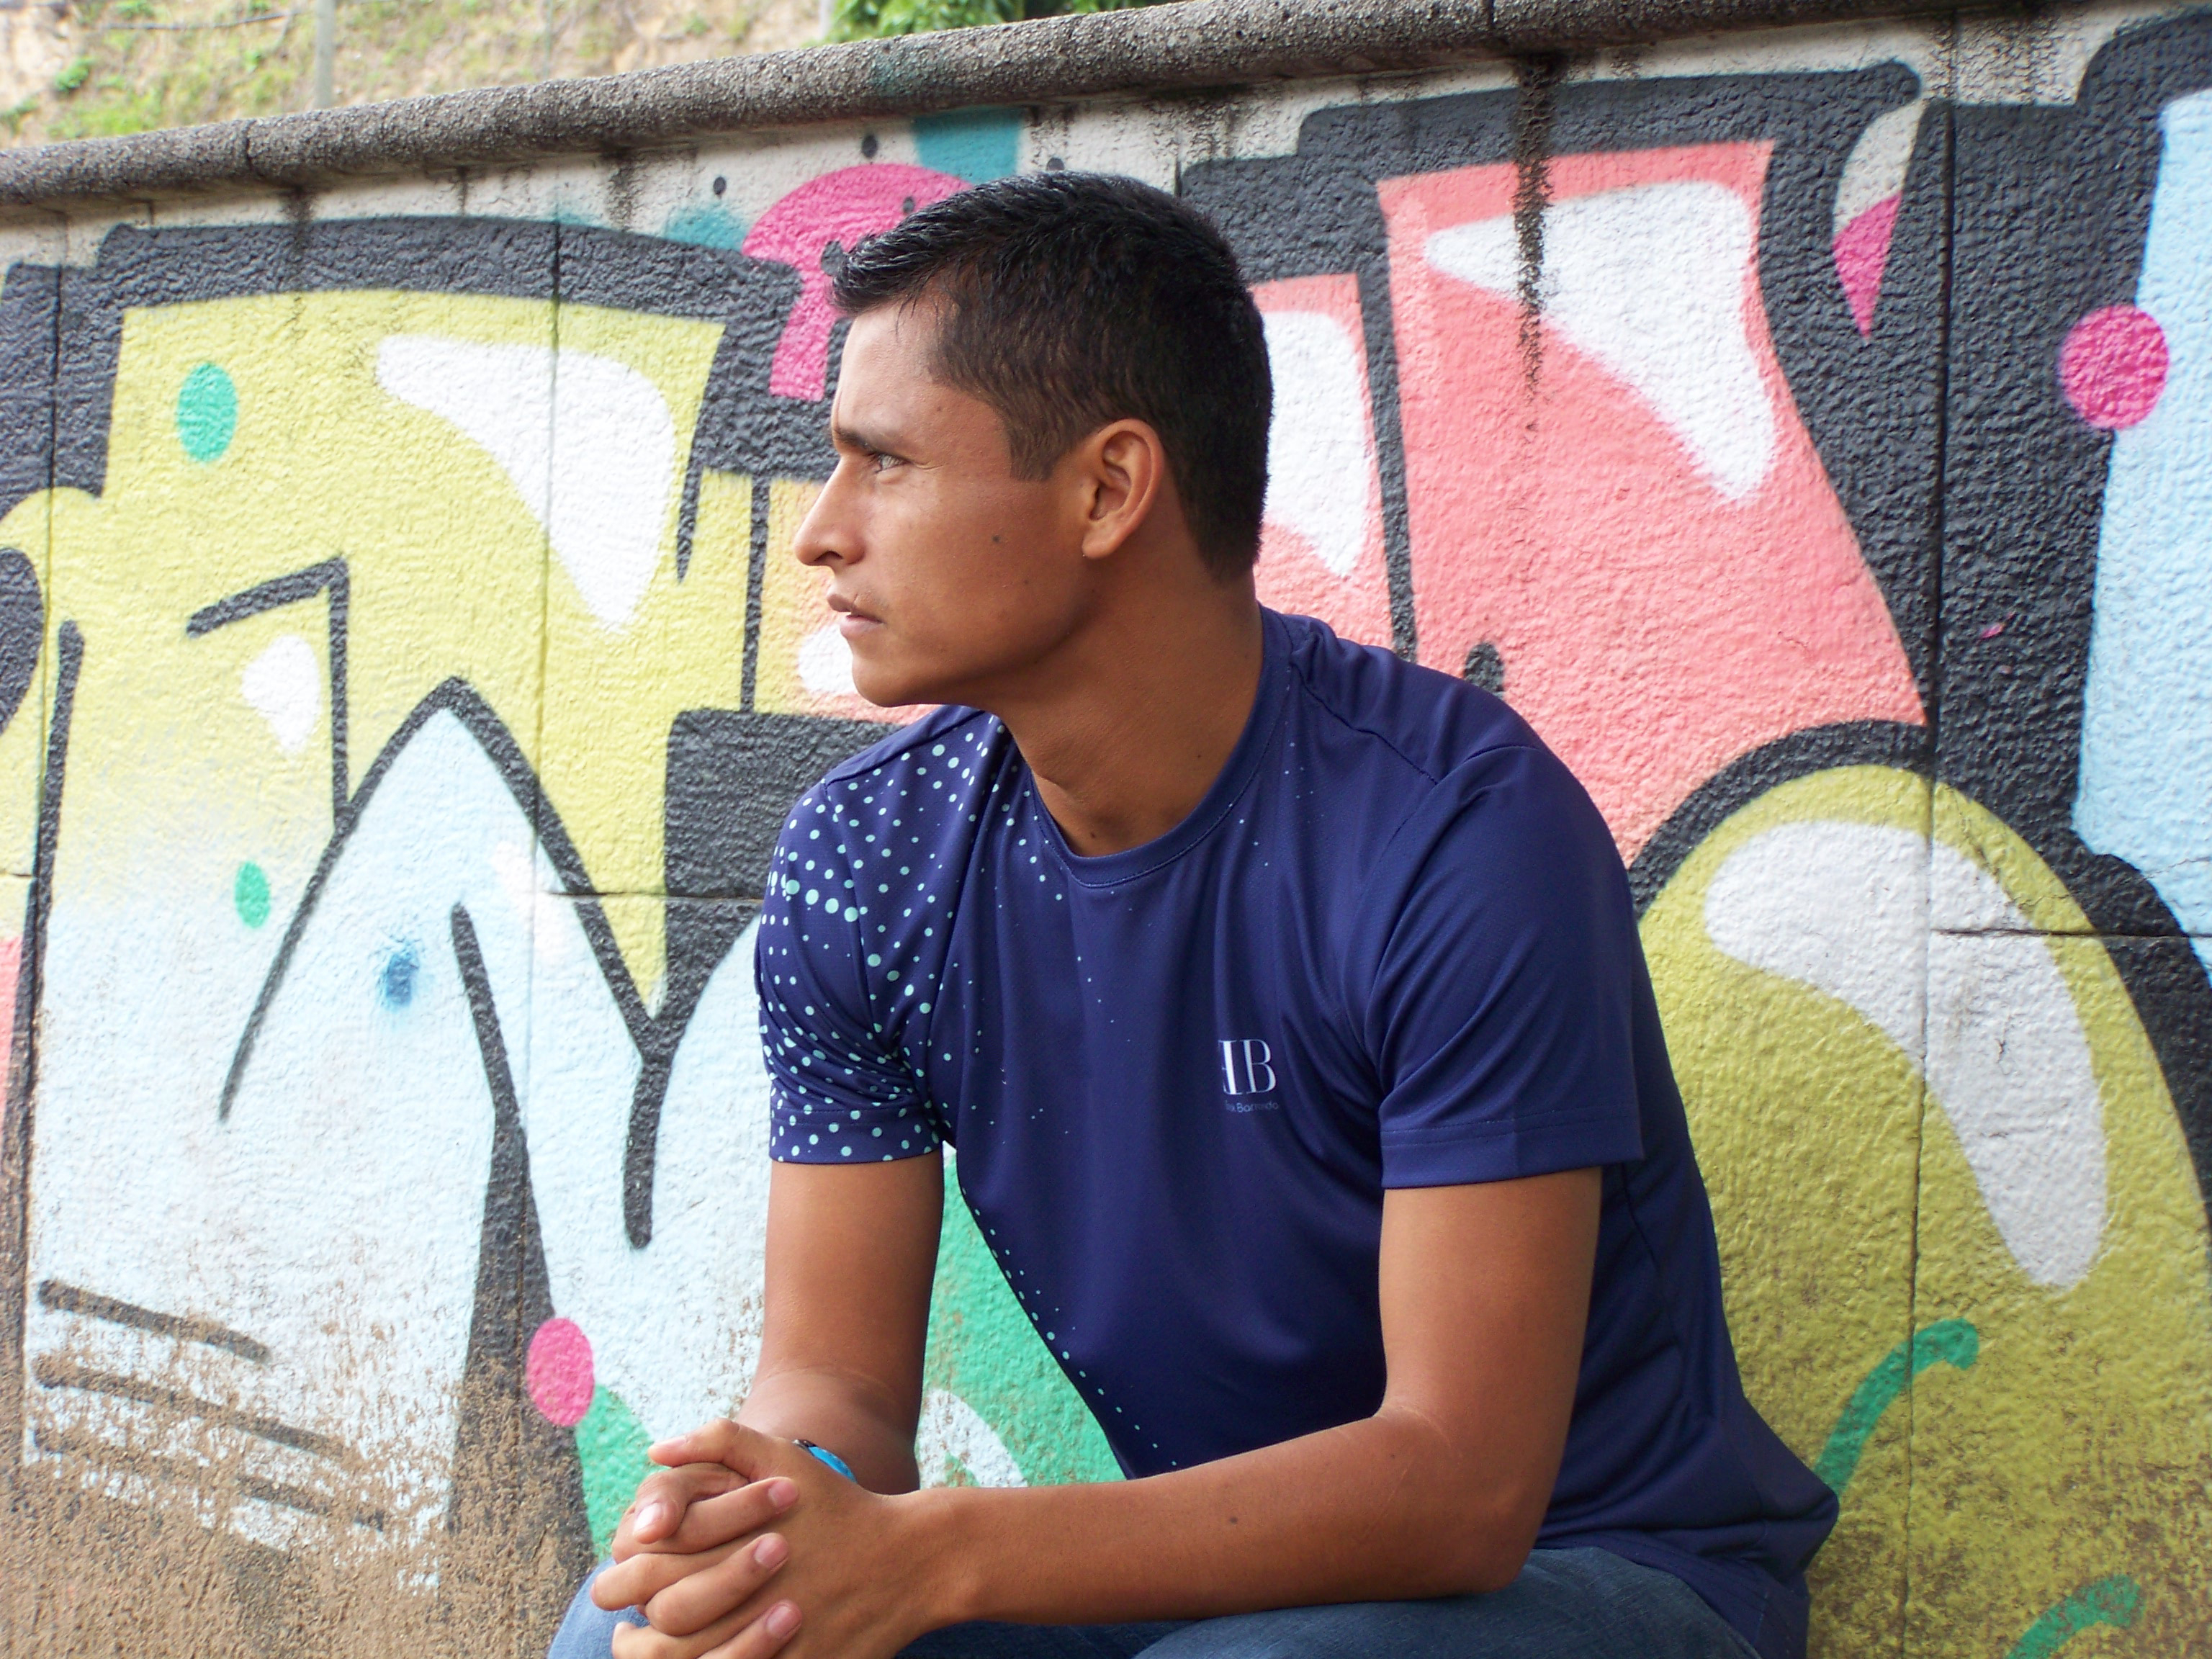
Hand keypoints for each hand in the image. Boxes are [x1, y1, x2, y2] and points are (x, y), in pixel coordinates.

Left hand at [600, 1420, 945, 1658]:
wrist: (907, 1561)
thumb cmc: (837, 1506)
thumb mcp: (783, 1458)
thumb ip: (719, 1440)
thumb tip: (653, 1452)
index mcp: (735, 1536)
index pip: (649, 1564)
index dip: (624, 1575)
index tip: (618, 1579)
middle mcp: (748, 1588)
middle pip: (664, 1617)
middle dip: (632, 1628)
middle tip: (625, 1627)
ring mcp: (772, 1634)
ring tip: (645, 1651)